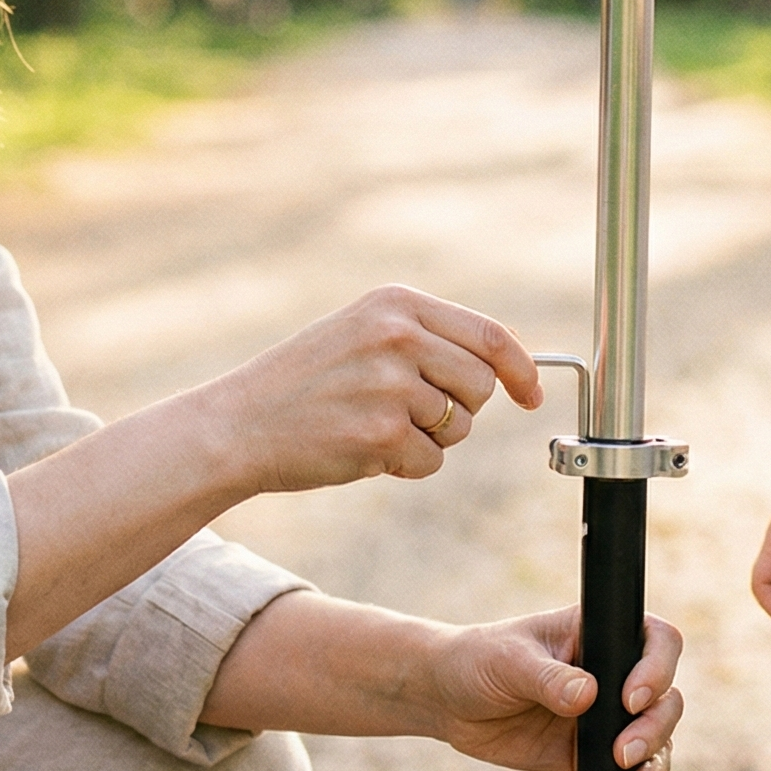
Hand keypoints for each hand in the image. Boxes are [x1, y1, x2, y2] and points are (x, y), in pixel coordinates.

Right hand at [202, 286, 543, 493]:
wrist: (238, 424)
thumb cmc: (304, 383)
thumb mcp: (362, 334)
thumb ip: (426, 337)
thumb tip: (507, 359)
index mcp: (395, 303)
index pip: (489, 334)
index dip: (522, 369)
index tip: (532, 394)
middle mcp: (397, 335)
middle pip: (481, 384)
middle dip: (463, 409)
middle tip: (417, 416)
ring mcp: (391, 384)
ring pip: (459, 426)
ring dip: (427, 439)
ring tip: (375, 427)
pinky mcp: (381, 433)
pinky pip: (431, 461)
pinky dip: (406, 466)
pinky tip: (363, 451)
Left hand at [423, 607, 684, 770]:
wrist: (448, 700)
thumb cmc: (478, 660)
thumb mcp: (508, 661)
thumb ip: (547, 678)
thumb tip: (587, 696)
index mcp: (599, 636)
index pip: (656, 642)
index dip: (657, 669)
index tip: (630, 699)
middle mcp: (613, 676)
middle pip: (665, 699)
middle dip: (654, 729)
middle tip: (621, 754)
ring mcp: (606, 718)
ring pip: (656, 742)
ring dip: (655, 767)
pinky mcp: (591, 756)